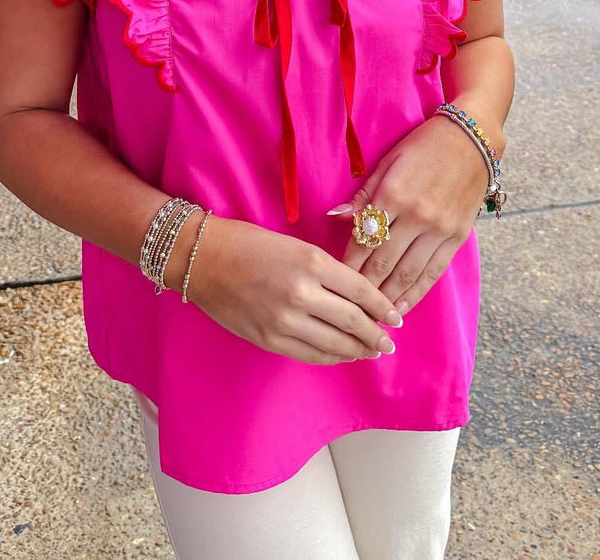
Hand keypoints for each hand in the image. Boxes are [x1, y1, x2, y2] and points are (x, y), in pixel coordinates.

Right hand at [176, 216, 402, 365]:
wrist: (204, 259)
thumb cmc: (249, 244)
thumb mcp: (296, 245)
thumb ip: (326, 271)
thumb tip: (357, 296)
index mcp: (312, 261)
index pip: (361, 291)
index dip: (383, 308)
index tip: (396, 318)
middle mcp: (302, 293)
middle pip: (353, 321)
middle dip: (376, 335)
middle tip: (389, 341)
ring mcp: (285, 320)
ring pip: (335, 343)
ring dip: (358, 350)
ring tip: (371, 352)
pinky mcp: (269, 339)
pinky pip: (311, 354)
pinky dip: (331, 357)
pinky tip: (342, 355)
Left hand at [332, 115, 502, 313]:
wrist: (471, 139)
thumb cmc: (423, 146)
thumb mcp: (388, 162)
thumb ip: (363, 195)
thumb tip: (335, 217)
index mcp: (394, 195)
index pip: (364, 240)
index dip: (348, 265)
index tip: (335, 282)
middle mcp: (417, 215)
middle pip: (384, 262)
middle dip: (364, 289)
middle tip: (347, 309)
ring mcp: (440, 228)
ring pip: (408, 273)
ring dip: (388, 298)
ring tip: (372, 317)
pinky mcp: (458, 236)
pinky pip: (434, 271)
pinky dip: (417, 292)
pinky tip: (402, 307)